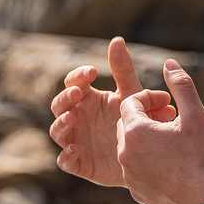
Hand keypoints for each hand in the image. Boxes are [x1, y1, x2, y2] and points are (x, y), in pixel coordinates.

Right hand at [48, 36, 167, 188]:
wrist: (147, 157)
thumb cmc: (134, 122)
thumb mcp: (130, 95)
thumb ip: (123, 70)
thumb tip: (116, 39)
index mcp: (87, 99)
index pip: (73, 82)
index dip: (77, 76)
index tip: (92, 72)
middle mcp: (76, 118)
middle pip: (58, 105)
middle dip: (65, 98)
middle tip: (78, 94)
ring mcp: (75, 140)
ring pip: (56, 131)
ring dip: (60, 124)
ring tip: (72, 118)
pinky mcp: (79, 163)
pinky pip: (65, 160)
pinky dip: (66, 156)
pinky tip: (75, 150)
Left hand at [116, 55, 203, 203]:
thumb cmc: (200, 156)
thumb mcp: (194, 115)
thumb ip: (180, 85)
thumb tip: (169, 63)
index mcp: (135, 130)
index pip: (130, 102)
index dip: (149, 100)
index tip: (169, 106)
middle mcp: (124, 152)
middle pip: (126, 124)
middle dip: (145, 120)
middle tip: (170, 123)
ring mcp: (128, 173)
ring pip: (130, 147)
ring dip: (146, 141)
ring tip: (172, 144)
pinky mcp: (134, 191)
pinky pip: (135, 169)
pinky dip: (147, 162)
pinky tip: (170, 165)